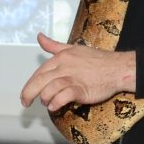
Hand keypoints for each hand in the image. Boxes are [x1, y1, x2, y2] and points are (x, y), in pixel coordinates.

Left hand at [20, 33, 136, 111]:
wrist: (117, 68)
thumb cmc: (97, 60)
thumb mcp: (73, 48)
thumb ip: (54, 45)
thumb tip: (39, 37)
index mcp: (61, 57)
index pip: (39, 72)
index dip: (29, 84)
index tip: (25, 94)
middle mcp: (64, 66)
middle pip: (39, 81)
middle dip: (29, 94)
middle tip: (25, 103)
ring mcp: (72, 78)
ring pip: (49, 89)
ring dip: (45, 99)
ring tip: (48, 104)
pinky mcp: (81, 89)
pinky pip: (62, 96)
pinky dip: (56, 103)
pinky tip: (55, 106)